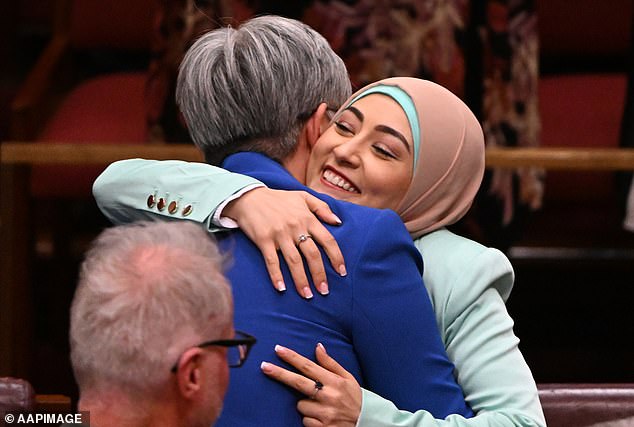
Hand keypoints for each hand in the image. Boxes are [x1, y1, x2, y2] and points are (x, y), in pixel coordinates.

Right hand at [223, 187, 346, 297]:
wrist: (249, 197)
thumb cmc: (278, 198)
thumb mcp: (303, 197)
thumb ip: (322, 207)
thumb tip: (338, 222)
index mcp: (307, 218)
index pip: (327, 240)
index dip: (336, 257)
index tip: (341, 272)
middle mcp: (295, 227)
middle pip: (312, 255)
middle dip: (320, 275)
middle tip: (324, 291)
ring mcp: (279, 235)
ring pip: (294, 261)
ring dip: (301, 280)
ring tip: (307, 295)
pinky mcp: (264, 240)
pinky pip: (272, 261)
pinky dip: (277, 276)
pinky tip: (281, 288)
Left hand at [261, 343, 360, 426]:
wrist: (367, 422)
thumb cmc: (355, 397)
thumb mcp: (347, 377)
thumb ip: (330, 363)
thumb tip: (318, 346)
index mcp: (334, 381)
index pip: (308, 366)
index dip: (292, 357)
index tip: (278, 349)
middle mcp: (328, 396)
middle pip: (297, 382)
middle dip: (279, 373)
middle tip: (264, 366)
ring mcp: (324, 413)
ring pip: (300, 405)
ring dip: (305, 404)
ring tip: (320, 406)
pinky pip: (304, 420)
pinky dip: (310, 419)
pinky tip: (321, 417)